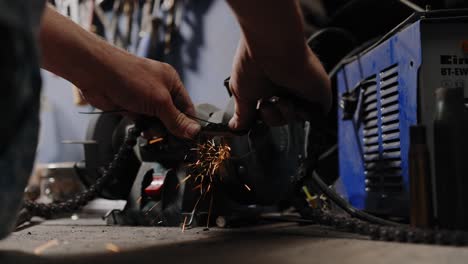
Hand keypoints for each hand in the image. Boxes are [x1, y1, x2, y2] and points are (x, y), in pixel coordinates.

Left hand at [76, 51, 199, 138]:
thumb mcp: (159, 100)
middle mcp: (159, 90)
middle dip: (171, 129)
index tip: (190, 140)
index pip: (187, 108)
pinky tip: (143, 131)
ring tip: (153, 133)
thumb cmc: (128, 76)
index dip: (189, 124)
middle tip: (171, 141)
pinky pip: (143, 123)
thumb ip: (176, 119)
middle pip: (173, 117)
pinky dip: (144, 129)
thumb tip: (193, 131)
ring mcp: (145, 99)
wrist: (97, 74)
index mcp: (171, 82)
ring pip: (157, 122)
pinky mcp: (132, 107)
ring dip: (156, 130)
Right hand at [228, 37, 330, 129]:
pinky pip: (316, 115)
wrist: (273, 46)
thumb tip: (236, 127)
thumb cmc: (254, 61)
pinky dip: (304, 115)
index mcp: (270, 84)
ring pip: (297, 118)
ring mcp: (304, 89)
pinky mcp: (320, 92)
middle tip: (266, 105)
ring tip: (280, 100)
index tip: (255, 113)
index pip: (269, 110)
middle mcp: (288, 85)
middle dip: (272, 118)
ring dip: (285, 115)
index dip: (262, 116)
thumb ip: (242, 113)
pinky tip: (294, 102)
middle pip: (282, 117)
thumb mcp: (241, 92)